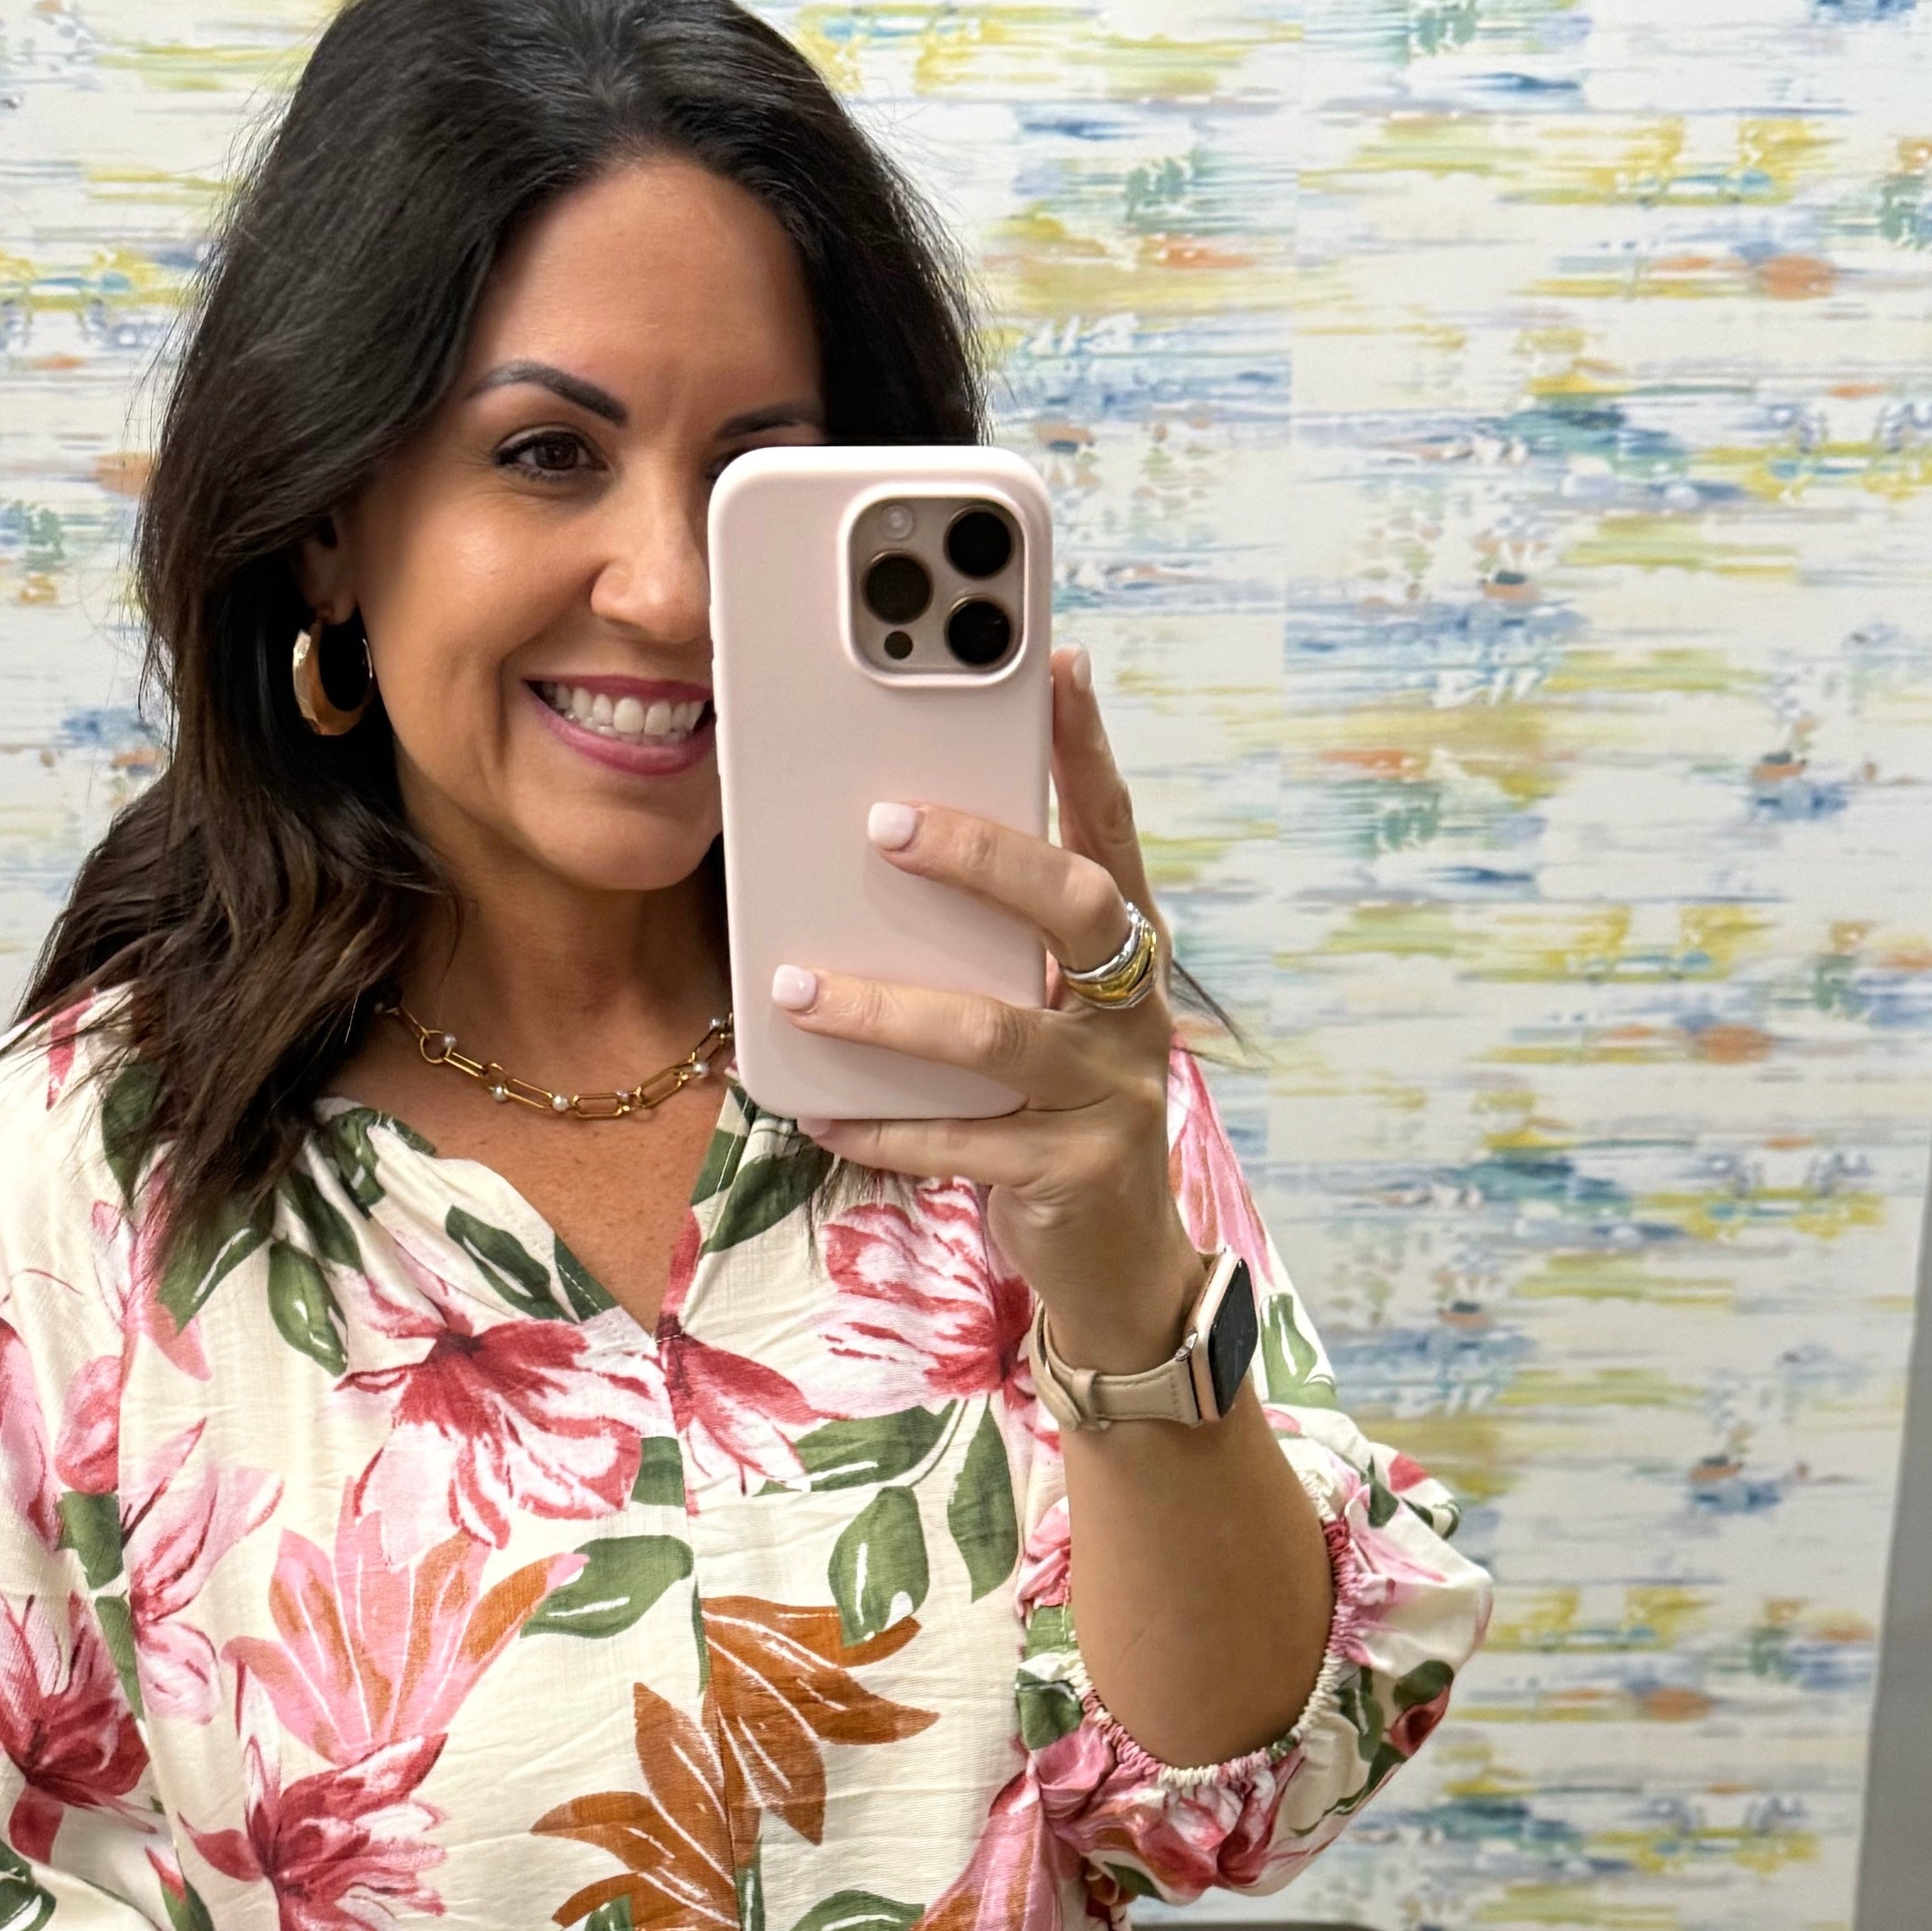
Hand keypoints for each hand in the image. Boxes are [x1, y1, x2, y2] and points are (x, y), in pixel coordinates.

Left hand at [776, 646, 1203, 1374]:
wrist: (1116, 1266)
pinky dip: (882, 1125)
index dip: (1091, 751)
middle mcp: (1134, 1012)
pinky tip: (816, 1109)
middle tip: (886, 825)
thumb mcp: (1038, 1016)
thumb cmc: (1056, 1114)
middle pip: (1078, 907)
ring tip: (797, 989)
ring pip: (997, 1033)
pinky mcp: (1069, 1171)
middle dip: (986, 857)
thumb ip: (994, 948)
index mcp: (1126, 957)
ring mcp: (1110, 1093)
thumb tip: (880, 851)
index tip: (1061, 664)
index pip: (1115, 832)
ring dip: (889, 1008)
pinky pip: (960, 1141)